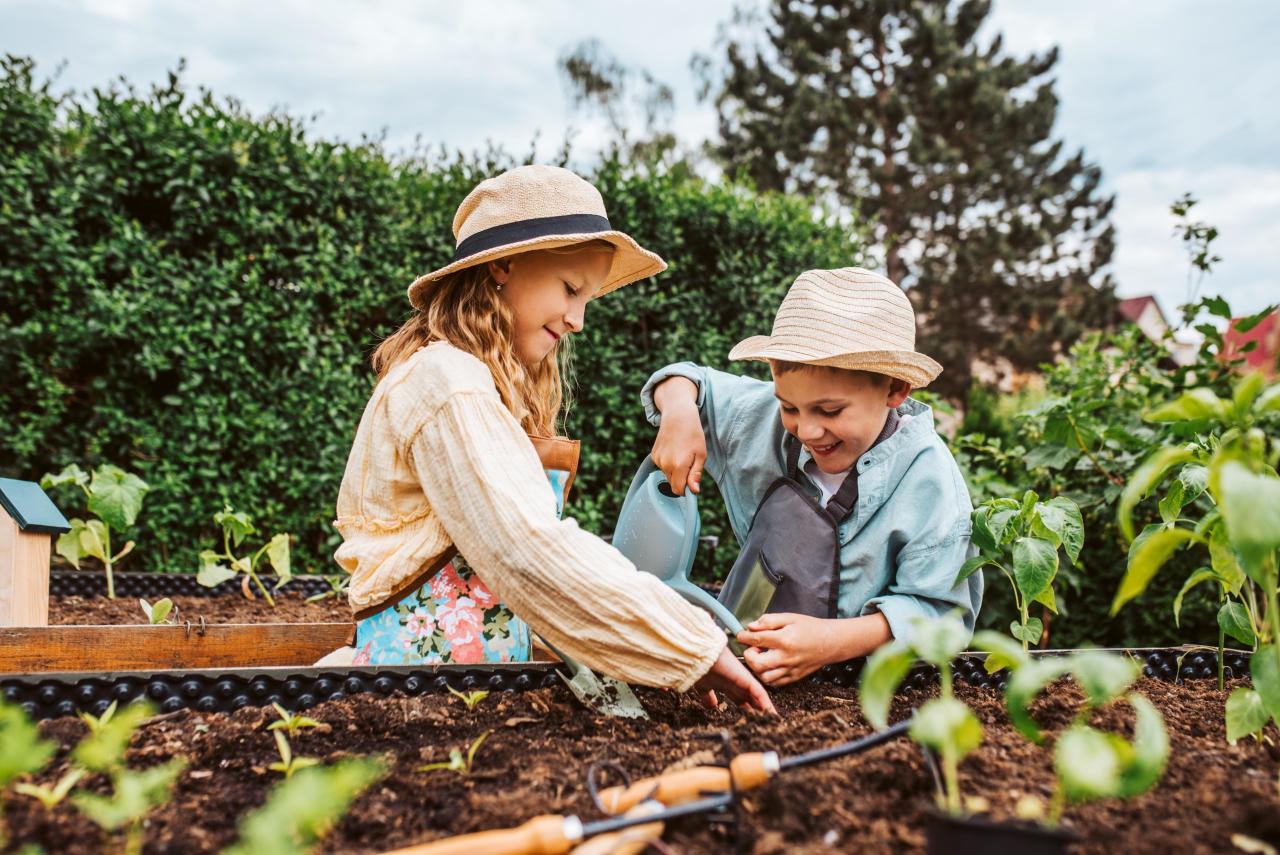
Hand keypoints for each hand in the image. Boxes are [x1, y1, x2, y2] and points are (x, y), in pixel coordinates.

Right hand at [650, 378, 705, 495]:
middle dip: (682, 480)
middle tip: (690, 464)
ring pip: (667, 475)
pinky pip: (662, 467)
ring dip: (675, 471)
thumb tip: (694, 491)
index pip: (679, 490)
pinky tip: (674, 451)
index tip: (692, 484)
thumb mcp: (701, 454)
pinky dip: (668, 464)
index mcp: (679, 465)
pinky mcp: (654, 455)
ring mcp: (658, 459)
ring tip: (682, 454)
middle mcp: (665, 464)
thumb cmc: (693, 434)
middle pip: (673, 484)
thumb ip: (696, 474)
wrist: (678, 416)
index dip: (686, 490)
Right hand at [692, 644, 775, 713]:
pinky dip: (764, 703)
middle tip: (767, 721)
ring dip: (764, 708)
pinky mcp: (745, 678)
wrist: (697, 655)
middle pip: (751, 699)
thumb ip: (708, 696)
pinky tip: (770, 712)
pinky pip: (758, 692)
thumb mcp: (702, 686)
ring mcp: (742, 679)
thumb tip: (711, 706)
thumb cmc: (698, 666)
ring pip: (757, 696)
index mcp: (727, 684)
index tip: (752, 719)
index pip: (740, 699)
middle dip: (758, 710)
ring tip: (772, 718)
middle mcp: (736, 682)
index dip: (746, 709)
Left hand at [738, 613, 849, 686]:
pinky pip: (775, 683)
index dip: (744, 637)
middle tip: (753, 648)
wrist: (831, 642)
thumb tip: (751, 626)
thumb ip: (769, 621)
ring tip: (761, 656)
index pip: (756, 639)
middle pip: (757, 663)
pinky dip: (767, 676)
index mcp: (784, 640)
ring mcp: (790, 670)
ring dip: (757, 667)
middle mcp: (786, 657)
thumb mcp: (789, 617)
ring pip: (764, 677)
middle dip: (748, 655)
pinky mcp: (794, 677)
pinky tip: (769, 665)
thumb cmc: (810, 627)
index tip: (741, 635)